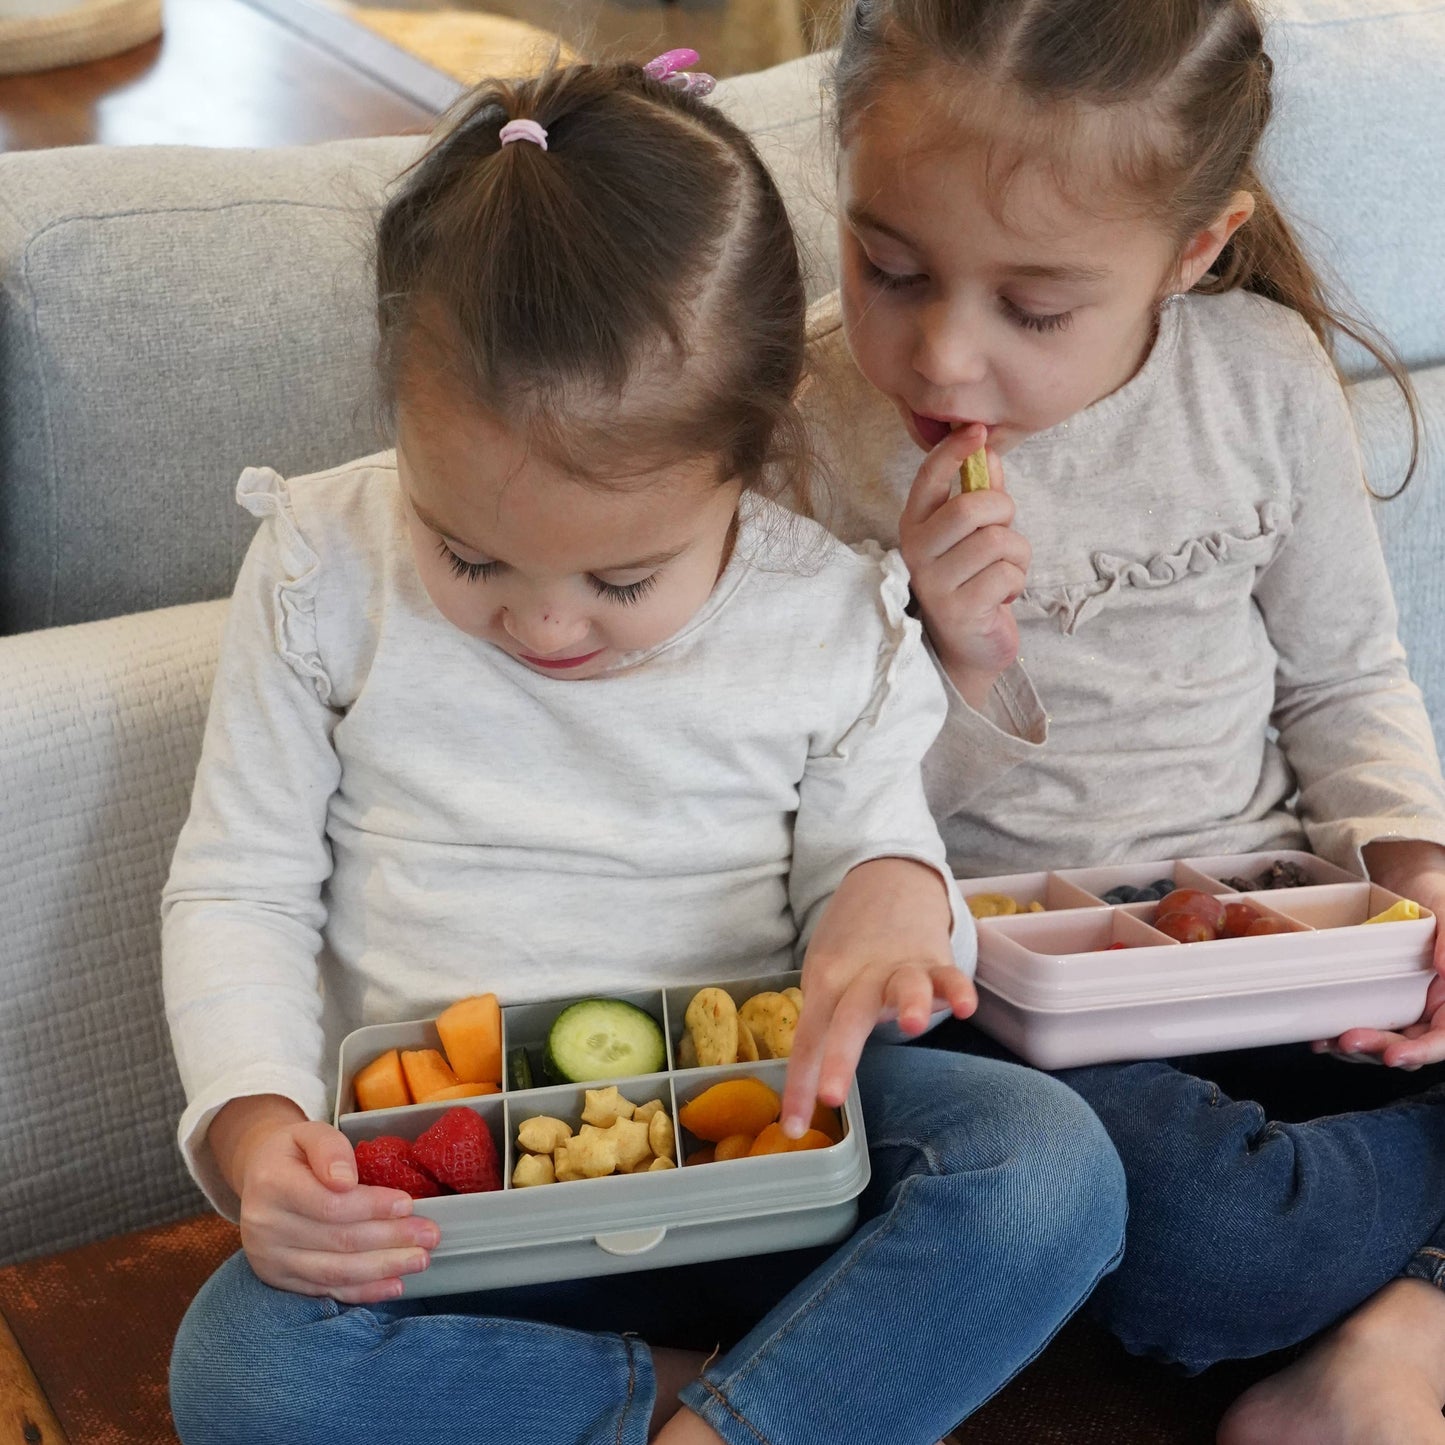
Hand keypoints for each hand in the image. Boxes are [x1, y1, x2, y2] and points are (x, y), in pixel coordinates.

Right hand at [215, 1095, 438, 1302]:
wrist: (258, 1175)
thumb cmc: (292, 1151)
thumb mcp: (308, 1132)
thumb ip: (329, 1148)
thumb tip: (346, 1179)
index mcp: (273, 1184)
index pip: (330, 1204)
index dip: (372, 1207)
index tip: (408, 1204)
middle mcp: (265, 1227)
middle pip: (338, 1240)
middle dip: (390, 1239)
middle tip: (430, 1236)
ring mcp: (270, 1258)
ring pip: (334, 1270)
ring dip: (383, 1268)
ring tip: (420, 1260)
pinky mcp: (279, 1279)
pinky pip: (325, 1289)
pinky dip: (363, 1291)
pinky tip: (394, 1285)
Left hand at [780, 857, 975, 1135]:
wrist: (885, 885)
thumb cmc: (850, 951)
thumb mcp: (825, 980)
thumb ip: (824, 1026)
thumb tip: (808, 1091)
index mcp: (825, 984)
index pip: (808, 1038)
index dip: (800, 1083)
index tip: (795, 1128)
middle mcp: (858, 975)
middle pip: (846, 1018)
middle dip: (839, 1058)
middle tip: (833, 1097)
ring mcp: (898, 965)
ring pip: (901, 985)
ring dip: (906, 1002)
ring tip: (910, 1025)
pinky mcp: (934, 959)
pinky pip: (947, 974)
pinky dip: (956, 988)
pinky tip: (963, 1006)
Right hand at [898, 423, 1030, 710]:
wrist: (968, 647)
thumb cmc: (972, 581)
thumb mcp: (974, 534)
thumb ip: (980, 493)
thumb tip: (988, 452)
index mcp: (916, 525)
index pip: (929, 478)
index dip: (954, 451)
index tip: (977, 432)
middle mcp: (917, 551)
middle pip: (971, 508)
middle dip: (1003, 512)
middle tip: (1004, 533)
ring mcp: (934, 582)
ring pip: (996, 542)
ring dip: (1016, 556)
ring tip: (1003, 573)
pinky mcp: (959, 610)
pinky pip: (1006, 576)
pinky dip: (1015, 583)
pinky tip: (1001, 597)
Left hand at [1311, 842, 1444, 1067]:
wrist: (1409, 884)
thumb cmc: (1435, 897)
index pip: (1443, 1039)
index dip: (1421, 1052)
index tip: (1394, 1057)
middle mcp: (1432, 1011)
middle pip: (1410, 1044)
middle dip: (1378, 1048)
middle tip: (1346, 1040)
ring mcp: (1404, 1008)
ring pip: (1384, 1042)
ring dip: (1356, 1047)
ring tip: (1327, 1041)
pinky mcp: (1377, 1001)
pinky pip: (1363, 1025)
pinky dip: (1341, 1035)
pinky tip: (1320, 1036)